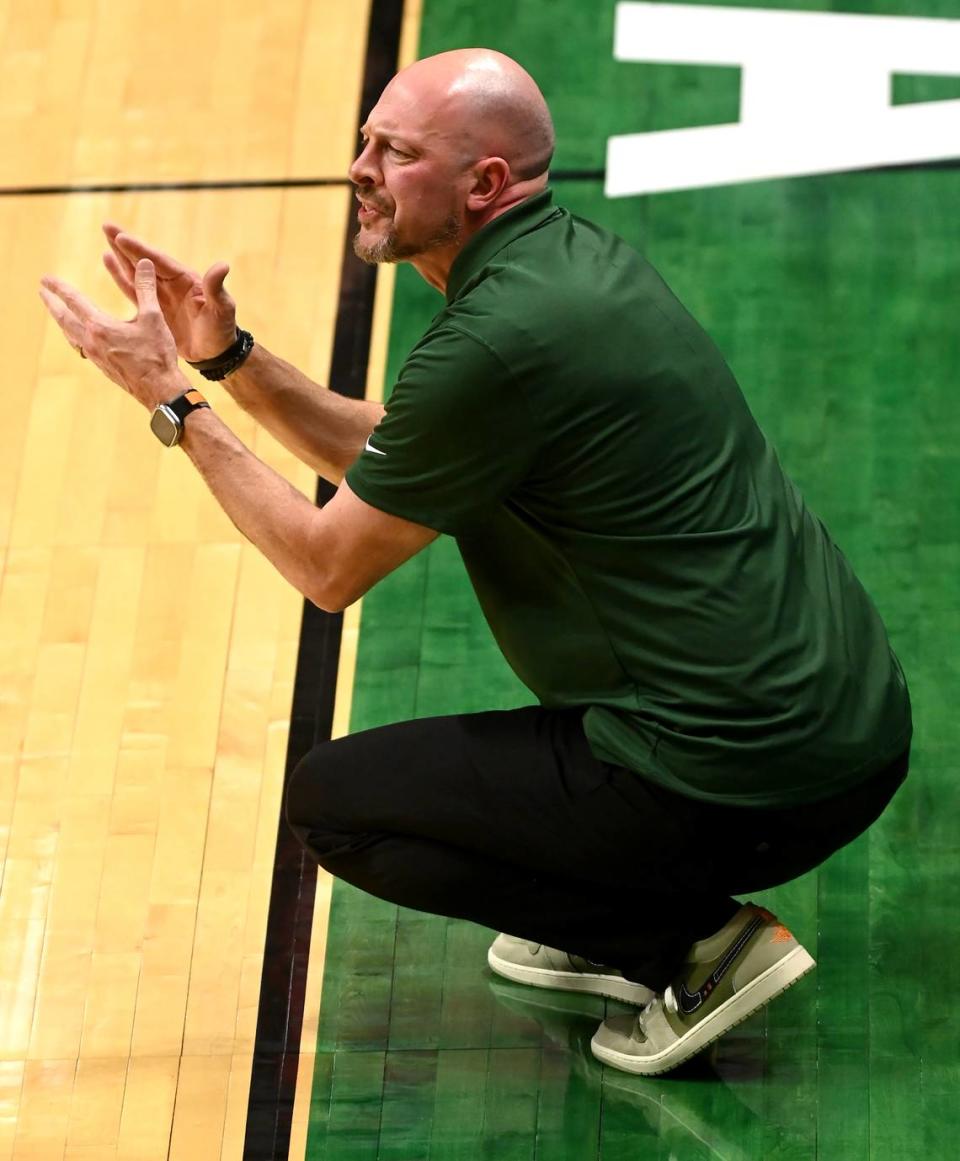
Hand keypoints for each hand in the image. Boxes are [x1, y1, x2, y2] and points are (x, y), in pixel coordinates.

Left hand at [39, 258, 189, 409]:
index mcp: (101, 327)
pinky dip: (74, 337)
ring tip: (57, 314)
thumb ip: (146, 289)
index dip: (60, 288)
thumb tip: (144, 263)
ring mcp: (96, 357)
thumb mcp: (154, 318)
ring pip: (71, 335)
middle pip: (64, 319)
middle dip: (52, 304)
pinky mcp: (103, 367)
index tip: (46, 279)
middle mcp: (92, 342)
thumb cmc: (158, 355)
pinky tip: (79, 338)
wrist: (160, 390)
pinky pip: (81, 348)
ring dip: (62, 322)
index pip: (74, 301)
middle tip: (42, 292)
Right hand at [102, 223, 236, 361]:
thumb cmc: (221, 331)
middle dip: (125, 244)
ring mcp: (161, 295)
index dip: (140, 250)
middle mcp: (171, 283)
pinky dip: (120, 276)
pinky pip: (133, 289)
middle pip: (144, 259)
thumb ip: (216, 288)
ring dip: (120, 255)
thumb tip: (223, 265)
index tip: (121, 237)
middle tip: (106, 226)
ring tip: (105, 237)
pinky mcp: (152, 309)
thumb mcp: (222, 309)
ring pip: (136, 271)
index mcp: (185, 280)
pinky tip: (107, 261)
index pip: (159, 261)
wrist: (215, 354)